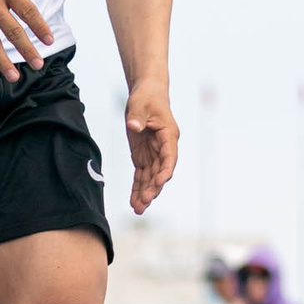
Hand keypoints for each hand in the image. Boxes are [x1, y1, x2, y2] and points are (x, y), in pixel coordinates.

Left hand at [124, 80, 178, 215]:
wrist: (146, 94)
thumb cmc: (146, 97)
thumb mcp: (139, 104)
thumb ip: (137, 117)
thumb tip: (134, 126)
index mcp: (168, 135)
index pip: (170, 157)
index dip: (165, 170)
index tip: (158, 182)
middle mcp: (164, 148)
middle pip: (160, 172)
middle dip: (152, 188)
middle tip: (143, 203)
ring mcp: (154, 153)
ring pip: (151, 178)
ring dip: (145, 193)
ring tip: (137, 209)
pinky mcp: (143, 156)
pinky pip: (141, 175)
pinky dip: (138, 187)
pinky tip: (133, 201)